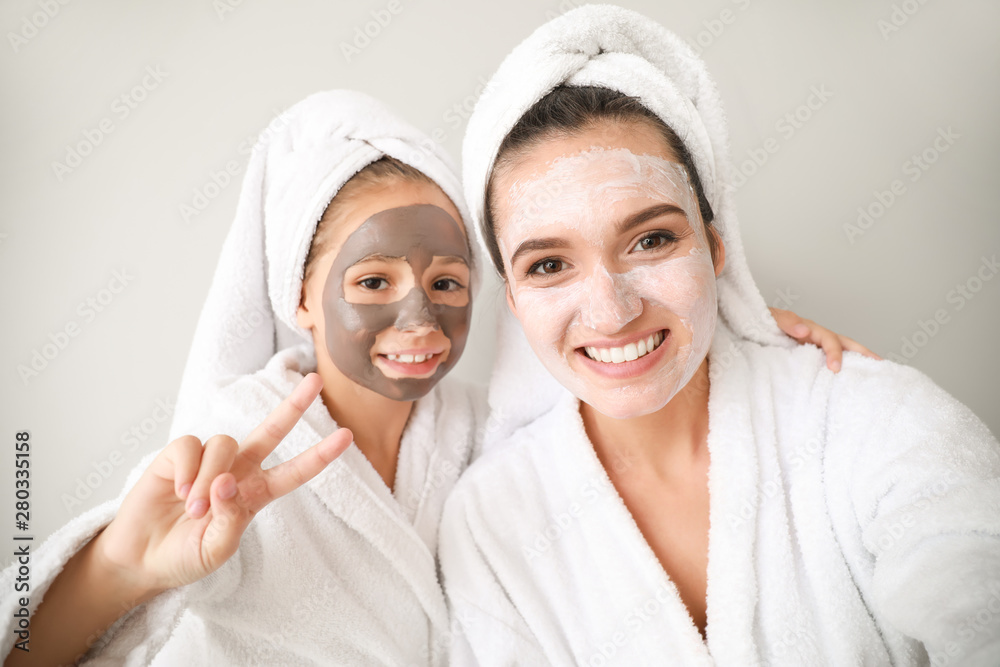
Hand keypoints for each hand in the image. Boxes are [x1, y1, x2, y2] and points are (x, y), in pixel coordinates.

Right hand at [93, 373, 351, 597]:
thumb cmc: (185, 556)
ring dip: (210, 476)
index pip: (294, 471)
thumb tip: (227, 481)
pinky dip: (187, 468)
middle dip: (293, 405)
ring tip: (194, 507)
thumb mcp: (216, 549)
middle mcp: (237, 471)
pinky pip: (191, 445)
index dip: (319, 455)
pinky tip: (179, 490)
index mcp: (255, 494)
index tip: (347, 436)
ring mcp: (208, 460)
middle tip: (315, 381)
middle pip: (271, 430)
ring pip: (225, 444)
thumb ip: (229, 518)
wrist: (142, 559)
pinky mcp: (177, 455)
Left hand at [769, 307, 880, 372]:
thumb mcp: (769, 317)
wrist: (746, 327)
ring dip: (856, 360)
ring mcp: (812, 346)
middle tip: (879, 365)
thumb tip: (805, 331)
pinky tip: (845, 382)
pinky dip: (840, 368)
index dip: (834, 353)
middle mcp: (814, 337)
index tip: (834, 369)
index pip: (828, 339)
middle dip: (862, 353)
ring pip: (839, 351)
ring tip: (872, 373)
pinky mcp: (805, 357)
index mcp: (807, 328)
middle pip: (843, 343)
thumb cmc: (758, 321)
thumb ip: (785, 321)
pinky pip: (825, 362)